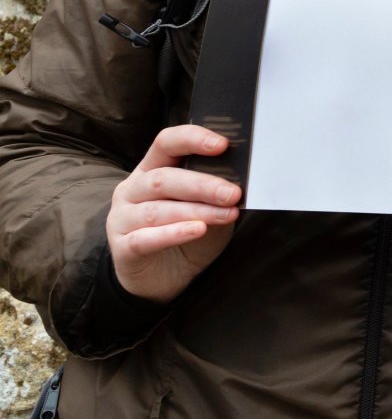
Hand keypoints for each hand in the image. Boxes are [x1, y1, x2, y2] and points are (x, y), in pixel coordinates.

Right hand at [108, 126, 242, 302]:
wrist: (164, 278)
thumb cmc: (188, 235)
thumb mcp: (208, 208)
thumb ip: (217, 193)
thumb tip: (243, 180)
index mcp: (152, 170)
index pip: (166, 143)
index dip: (192, 139)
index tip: (223, 145)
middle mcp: (132, 190)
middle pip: (163, 179)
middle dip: (202, 185)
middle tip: (233, 193)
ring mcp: (122, 218)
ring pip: (158, 210)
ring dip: (196, 211)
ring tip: (225, 214)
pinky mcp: (122, 247)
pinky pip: (145, 239)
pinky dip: (173, 233)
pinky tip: (197, 230)